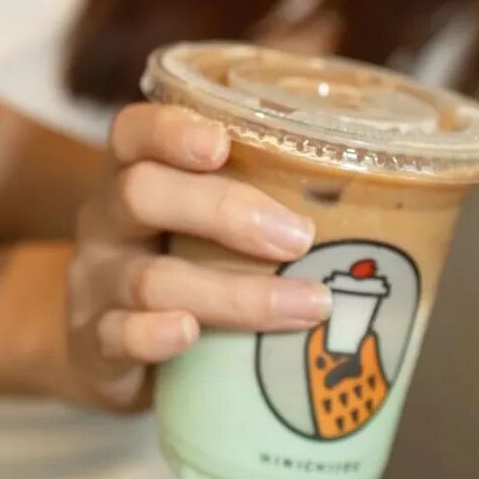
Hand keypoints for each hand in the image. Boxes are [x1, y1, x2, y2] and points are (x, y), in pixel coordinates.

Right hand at [60, 103, 330, 412]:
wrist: (101, 349)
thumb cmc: (180, 268)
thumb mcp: (200, 225)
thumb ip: (258, 201)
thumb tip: (383, 200)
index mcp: (134, 175)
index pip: (134, 132)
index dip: (171, 129)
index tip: (223, 143)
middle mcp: (107, 221)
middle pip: (140, 193)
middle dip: (222, 209)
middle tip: (297, 237)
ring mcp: (96, 283)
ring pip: (149, 279)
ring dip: (232, 293)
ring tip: (305, 306)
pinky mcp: (95, 345)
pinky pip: (117, 337)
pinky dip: (156, 335)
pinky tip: (190, 334)